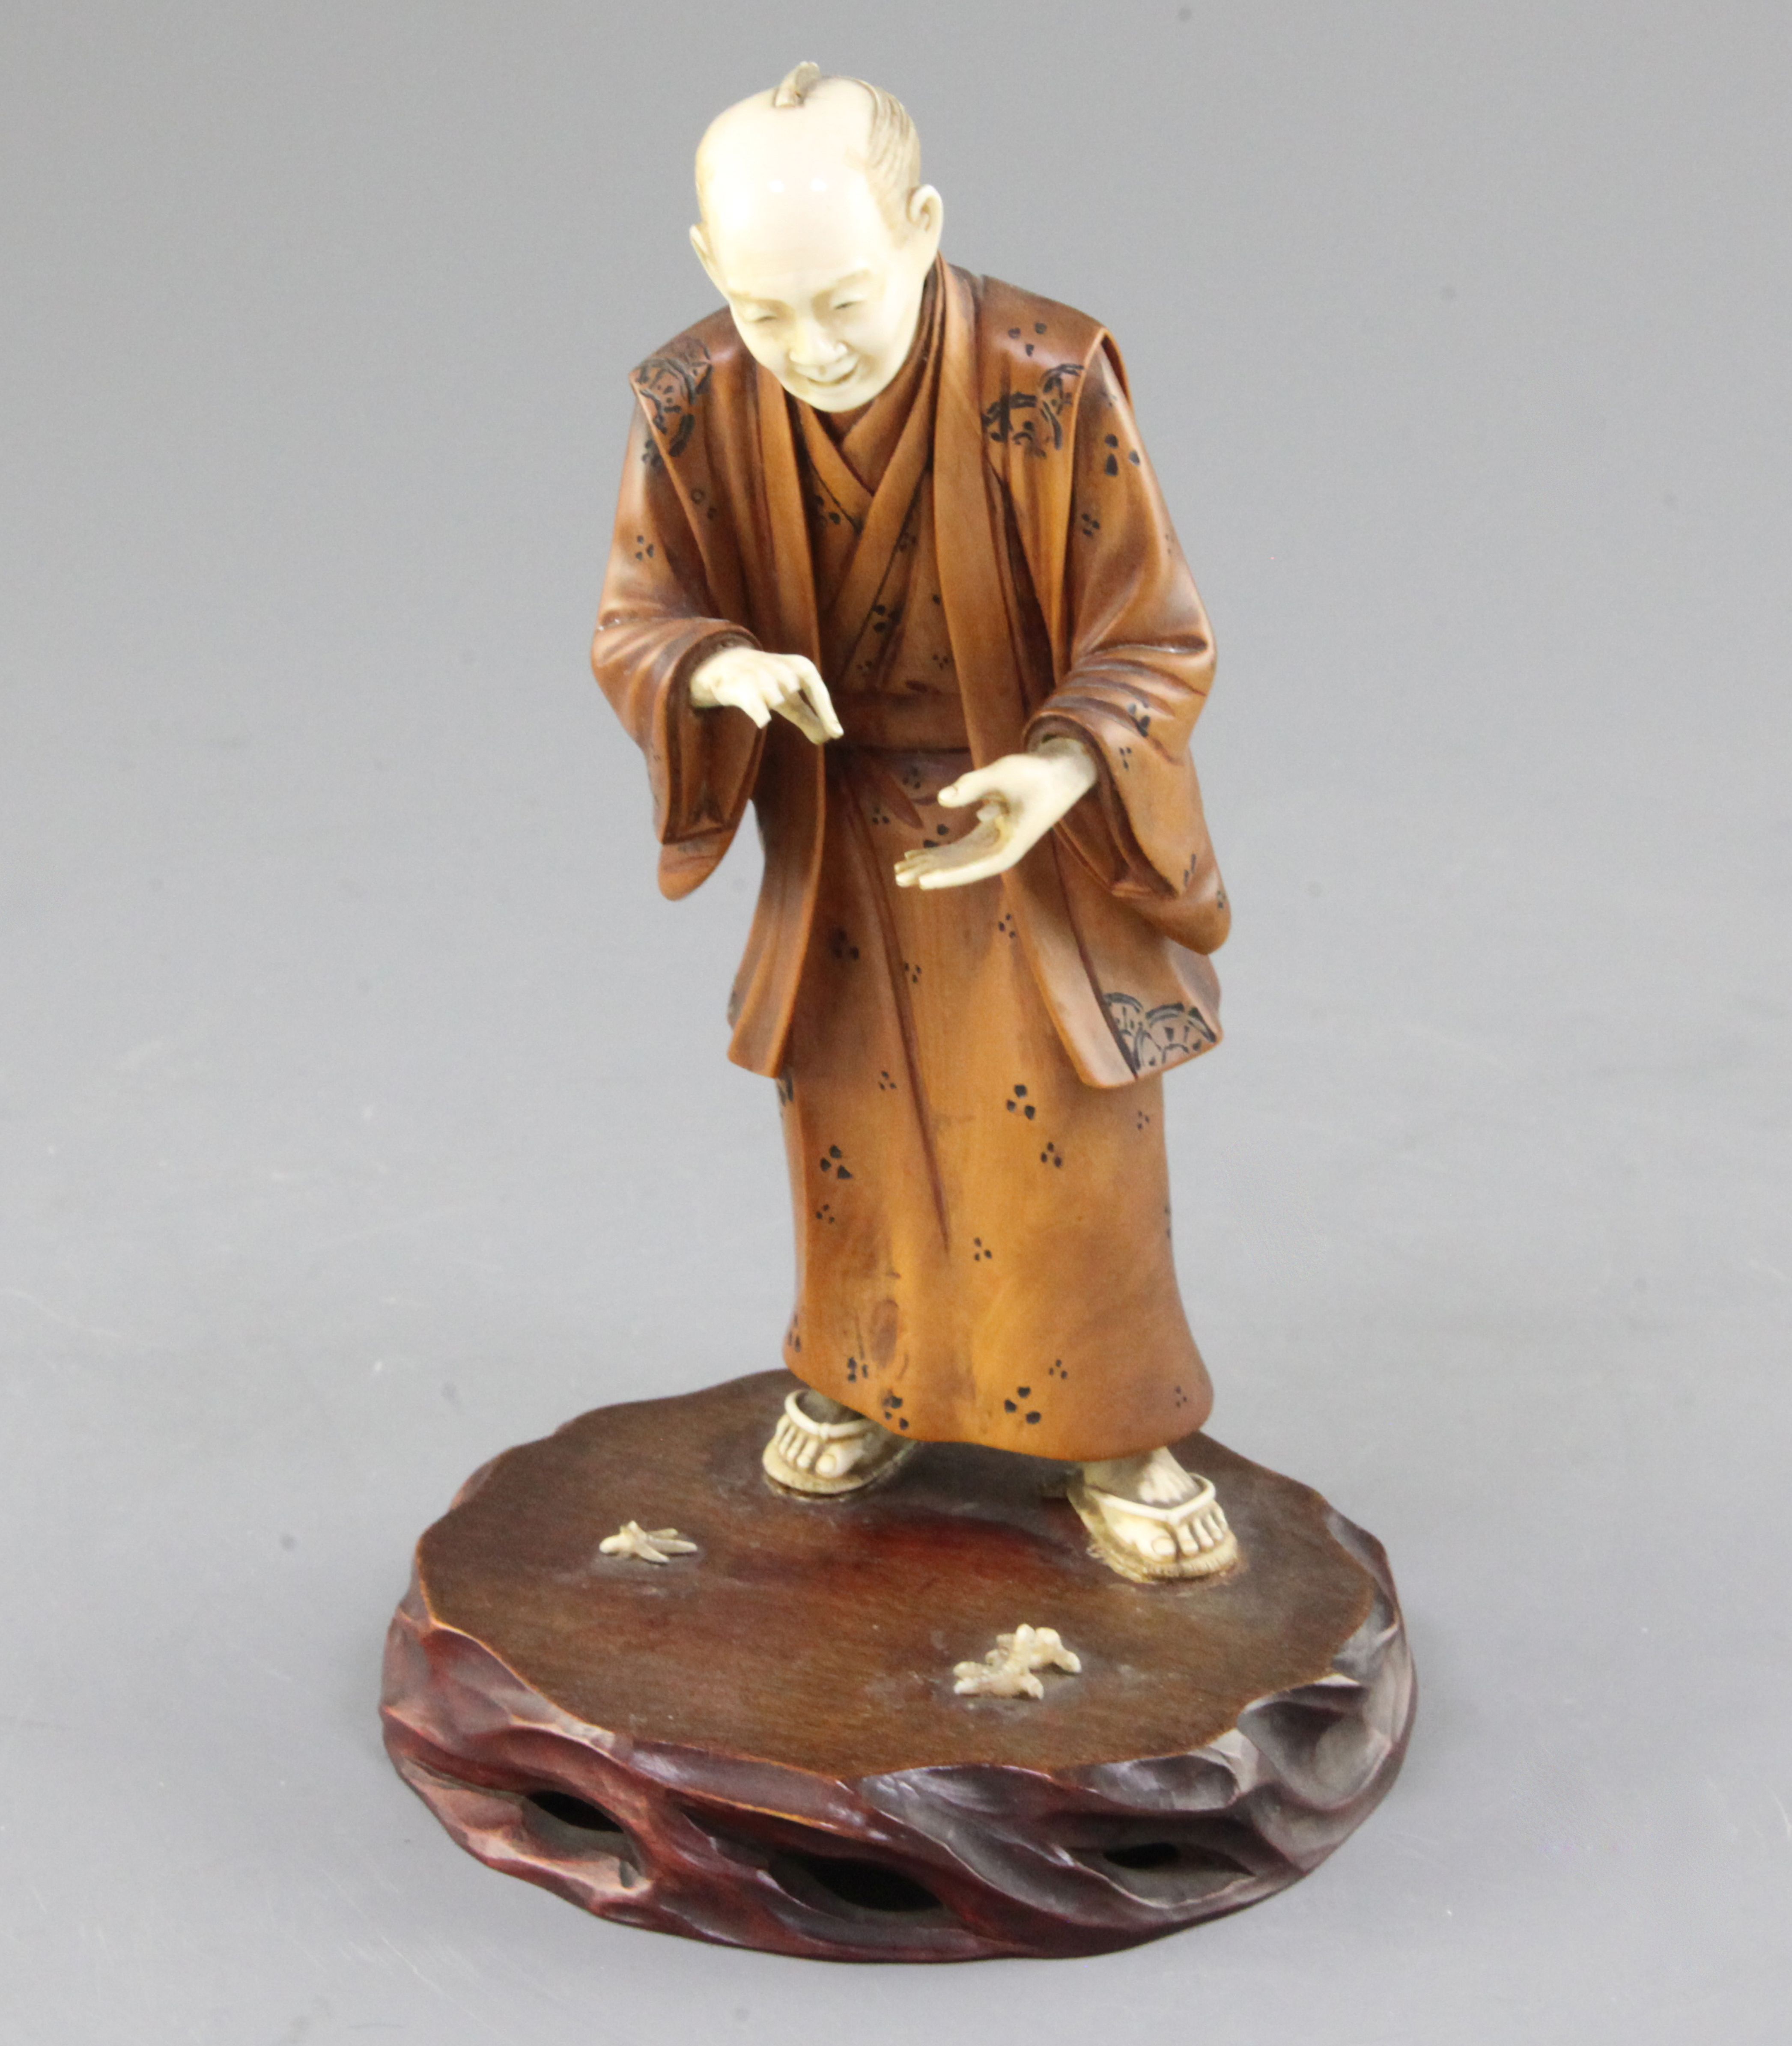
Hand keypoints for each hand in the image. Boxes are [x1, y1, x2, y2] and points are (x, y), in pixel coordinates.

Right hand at [688, 645, 841, 745]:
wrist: (727, 667)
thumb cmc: (767, 686)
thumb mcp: (790, 700)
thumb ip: (808, 718)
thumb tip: (826, 738)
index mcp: (800, 668)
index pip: (817, 690)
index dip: (827, 713)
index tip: (836, 734)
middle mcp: (781, 668)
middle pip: (792, 695)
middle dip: (795, 707)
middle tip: (799, 716)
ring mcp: (760, 675)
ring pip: (774, 698)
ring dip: (770, 701)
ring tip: (760, 696)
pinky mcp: (741, 687)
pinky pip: (755, 704)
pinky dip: (760, 713)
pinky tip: (763, 722)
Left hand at [894, 737, 1096, 890]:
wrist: (1063, 771)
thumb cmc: (1038, 773)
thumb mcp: (1005, 773)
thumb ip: (973, 785)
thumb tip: (942, 799)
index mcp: (1010, 847)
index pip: (974, 868)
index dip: (948, 875)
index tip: (923, 883)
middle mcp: (1001, 851)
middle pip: (960, 868)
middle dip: (930, 872)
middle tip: (898, 878)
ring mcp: (995, 843)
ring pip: (957, 859)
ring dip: (930, 864)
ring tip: (900, 870)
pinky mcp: (990, 833)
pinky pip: (959, 847)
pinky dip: (938, 851)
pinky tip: (916, 854)